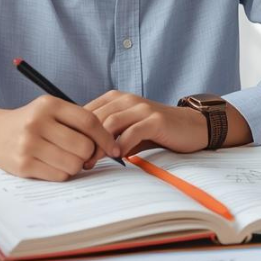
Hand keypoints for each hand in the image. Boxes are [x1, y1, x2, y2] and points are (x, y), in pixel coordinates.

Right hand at [0, 97, 120, 180]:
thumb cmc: (30, 122)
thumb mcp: (49, 111)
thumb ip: (76, 122)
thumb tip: (108, 145)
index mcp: (49, 104)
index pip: (88, 121)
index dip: (105, 137)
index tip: (113, 148)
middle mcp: (38, 122)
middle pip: (83, 147)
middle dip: (88, 154)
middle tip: (82, 154)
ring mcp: (29, 144)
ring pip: (73, 164)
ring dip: (75, 165)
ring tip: (65, 158)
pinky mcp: (23, 165)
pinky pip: (59, 175)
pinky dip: (62, 173)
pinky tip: (52, 164)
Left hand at [85, 91, 208, 156]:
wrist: (191, 126)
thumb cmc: (156, 131)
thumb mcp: (128, 130)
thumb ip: (107, 135)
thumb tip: (81, 152)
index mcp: (116, 99)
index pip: (87, 112)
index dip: (76, 131)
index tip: (69, 151)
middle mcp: (127, 99)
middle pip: (96, 118)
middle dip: (84, 140)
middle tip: (78, 161)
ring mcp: (142, 108)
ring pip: (111, 124)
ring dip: (99, 145)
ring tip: (92, 162)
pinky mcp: (156, 119)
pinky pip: (133, 132)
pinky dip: (122, 145)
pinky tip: (117, 157)